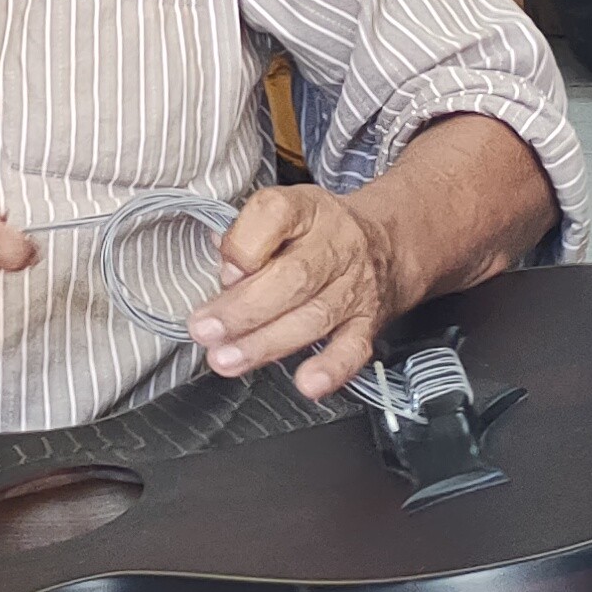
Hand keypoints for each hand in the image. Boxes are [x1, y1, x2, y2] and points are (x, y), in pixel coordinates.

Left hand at [194, 185, 396, 396]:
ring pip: (312, 317)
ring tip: (227, 359)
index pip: (274, 214)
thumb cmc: (315, 231)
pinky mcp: (369, 322)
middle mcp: (336, 245)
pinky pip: (354, 348)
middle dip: (243, 310)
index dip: (243, 245)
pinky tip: (307, 383)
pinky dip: (331, 368)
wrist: (385, 245)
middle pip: (291, 277)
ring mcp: (356, 286)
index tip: (222, 270)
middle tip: (205, 331)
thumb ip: (246, 235)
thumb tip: (224, 270)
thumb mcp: (281, 212)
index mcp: (306, 208)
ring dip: (266, 343)